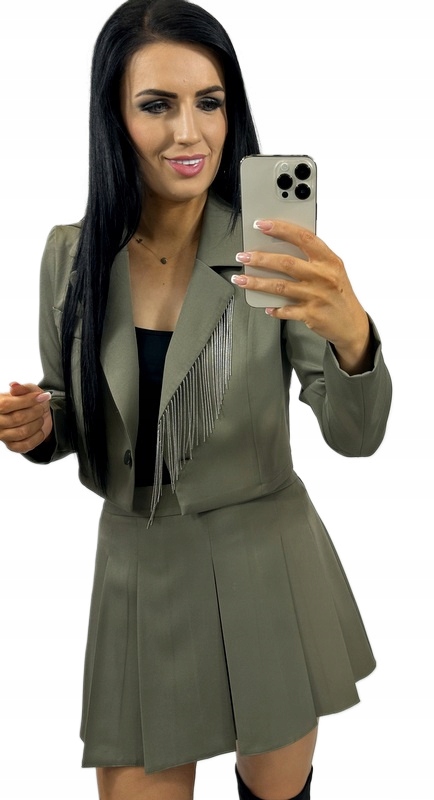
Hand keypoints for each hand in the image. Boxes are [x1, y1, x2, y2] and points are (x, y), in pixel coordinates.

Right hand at [0, 382, 52, 452]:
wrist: (38, 415)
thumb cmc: (31, 401)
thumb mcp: (29, 390)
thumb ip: (22, 388)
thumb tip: (14, 386)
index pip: (6, 405)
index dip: (26, 401)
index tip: (40, 397)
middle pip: (17, 419)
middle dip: (35, 412)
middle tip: (41, 409)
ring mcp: (3, 435)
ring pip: (23, 432)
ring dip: (37, 424)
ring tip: (40, 418)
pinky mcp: (12, 446)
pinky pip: (25, 445)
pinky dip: (37, 437)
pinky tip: (39, 430)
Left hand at [233, 219, 371, 373]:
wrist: (352, 324)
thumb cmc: (339, 293)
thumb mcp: (333, 270)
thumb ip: (312, 258)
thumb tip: (280, 246)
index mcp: (329, 260)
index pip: (303, 237)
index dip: (281, 229)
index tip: (262, 225)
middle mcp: (323, 276)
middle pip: (286, 263)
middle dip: (260, 258)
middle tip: (243, 256)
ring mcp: (316, 296)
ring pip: (280, 286)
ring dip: (257, 282)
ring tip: (241, 279)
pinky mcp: (310, 314)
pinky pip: (285, 310)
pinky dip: (273, 308)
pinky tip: (266, 306)